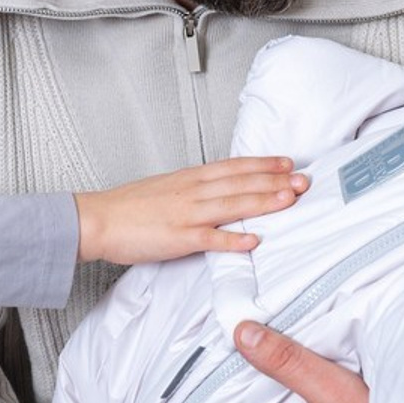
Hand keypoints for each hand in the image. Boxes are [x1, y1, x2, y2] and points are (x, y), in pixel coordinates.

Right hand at [75, 158, 308, 264]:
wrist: (98, 219)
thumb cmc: (129, 206)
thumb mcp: (166, 187)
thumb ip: (194, 188)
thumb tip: (217, 189)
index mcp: (190, 178)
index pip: (234, 166)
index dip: (263, 164)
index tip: (287, 162)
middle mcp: (192, 191)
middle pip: (241, 182)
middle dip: (275, 181)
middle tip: (304, 180)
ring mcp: (187, 214)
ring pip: (233, 204)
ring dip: (264, 202)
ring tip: (289, 200)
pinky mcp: (179, 238)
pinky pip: (211, 239)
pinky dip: (234, 239)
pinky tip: (254, 240)